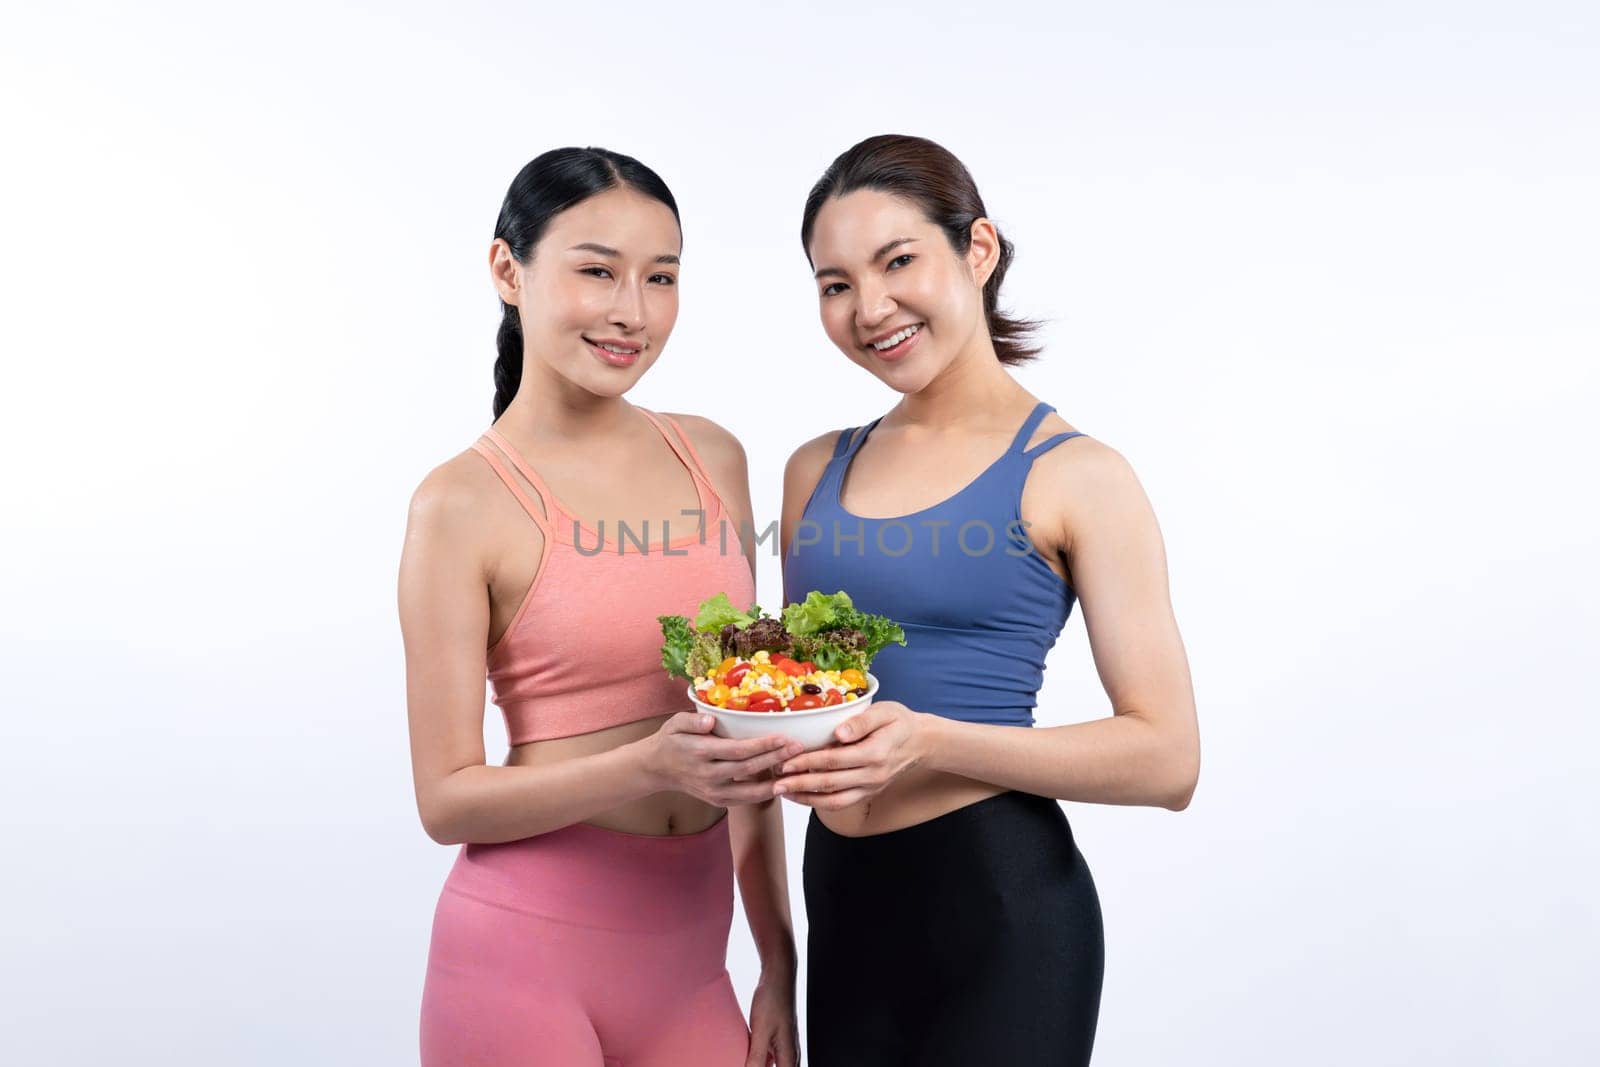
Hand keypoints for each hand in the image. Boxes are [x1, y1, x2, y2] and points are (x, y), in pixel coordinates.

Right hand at [644, 712, 803, 806]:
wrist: (656, 769)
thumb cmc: (671, 740)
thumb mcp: (674, 724)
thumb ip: (691, 721)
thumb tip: (710, 721)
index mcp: (700, 753)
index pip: (737, 750)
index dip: (762, 745)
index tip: (783, 737)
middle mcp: (708, 775)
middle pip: (748, 769)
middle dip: (775, 758)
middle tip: (798, 748)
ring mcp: (712, 791)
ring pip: (748, 791)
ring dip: (774, 782)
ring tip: (795, 772)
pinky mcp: (716, 800)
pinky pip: (743, 800)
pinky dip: (762, 795)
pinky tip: (780, 786)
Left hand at [745, 964, 798, 1066]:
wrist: (778, 977)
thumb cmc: (771, 1000)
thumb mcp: (760, 1031)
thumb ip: (756, 1057)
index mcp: (789, 1055)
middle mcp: (790, 1053)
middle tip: (749, 1066)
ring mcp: (785, 1046)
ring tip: (749, 1064)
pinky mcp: (777, 1039)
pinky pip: (771, 1060)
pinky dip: (761, 1063)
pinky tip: (748, 1061)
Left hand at [772, 701, 924, 809]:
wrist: (921, 742)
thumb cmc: (899, 721)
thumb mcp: (885, 712)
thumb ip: (862, 721)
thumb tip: (838, 732)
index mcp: (875, 753)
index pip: (834, 760)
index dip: (807, 763)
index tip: (785, 761)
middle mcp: (873, 775)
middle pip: (829, 784)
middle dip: (799, 784)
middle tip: (774, 783)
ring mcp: (871, 788)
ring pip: (834, 801)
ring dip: (806, 798)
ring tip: (783, 793)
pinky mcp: (868, 793)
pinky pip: (841, 803)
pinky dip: (818, 803)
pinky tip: (801, 795)